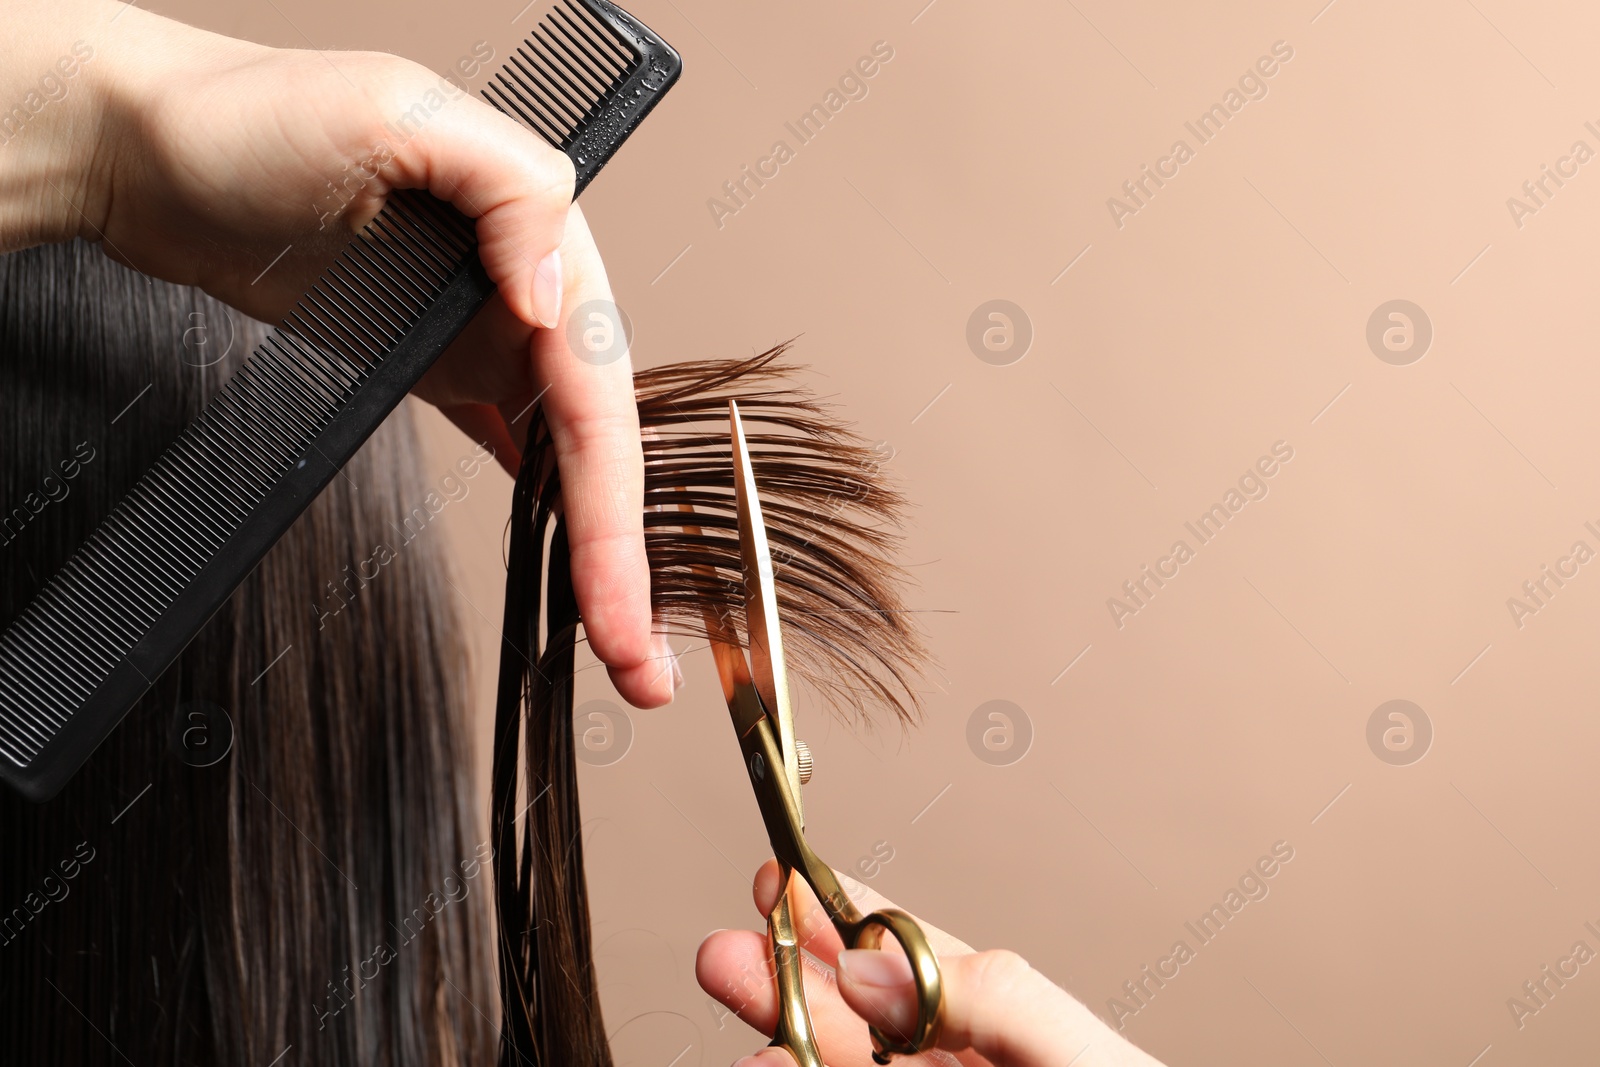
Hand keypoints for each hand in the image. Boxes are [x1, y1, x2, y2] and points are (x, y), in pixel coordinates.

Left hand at [0, 0, 673, 706]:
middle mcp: (522, 292)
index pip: (596, 394)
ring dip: (594, 550)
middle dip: (622, 560)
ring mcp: (476, 331)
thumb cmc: (249, 117)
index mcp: (537, 237)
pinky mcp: (429, 361)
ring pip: (563, 456)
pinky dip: (542, 507)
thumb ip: (512, 195)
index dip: (614, 510)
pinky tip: (560, 557)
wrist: (138, 151)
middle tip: (637, 663)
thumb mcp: (398, 115)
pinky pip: (510, 441)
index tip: (618, 604)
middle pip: (596, 443)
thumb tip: (558, 305)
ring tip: (613, 637)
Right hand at [696, 859, 1165, 1066]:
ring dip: (783, 1038)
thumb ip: (987, 997)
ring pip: (835, 1066)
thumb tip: (871, 963)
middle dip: (785, 975)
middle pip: (851, 1014)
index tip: (780, 882)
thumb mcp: (1079, 1055)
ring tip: (749, 1014)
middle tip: (729, 951)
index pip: (904, 954)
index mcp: (1000, 1022)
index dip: (838, 916)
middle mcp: (949, 1064)